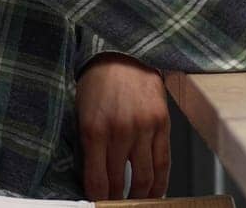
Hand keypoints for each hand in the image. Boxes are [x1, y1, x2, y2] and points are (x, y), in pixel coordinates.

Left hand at [76, 54, 169, 200]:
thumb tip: (93, 178)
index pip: (97, 181)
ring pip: (145, 177)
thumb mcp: (82, 114)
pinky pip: (163, 161)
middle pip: (119, 182)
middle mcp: (120, 132)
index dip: (98, 200)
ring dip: (139, 196)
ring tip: (134, 201)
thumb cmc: (99, 81)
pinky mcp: (162, 123)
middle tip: (115, 204)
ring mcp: (144, 128)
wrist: (123, 53)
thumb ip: (87, 146)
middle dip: (116, 200)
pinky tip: (155, 191)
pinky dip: (160, 182)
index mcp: (94, 130)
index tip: (99, 205)